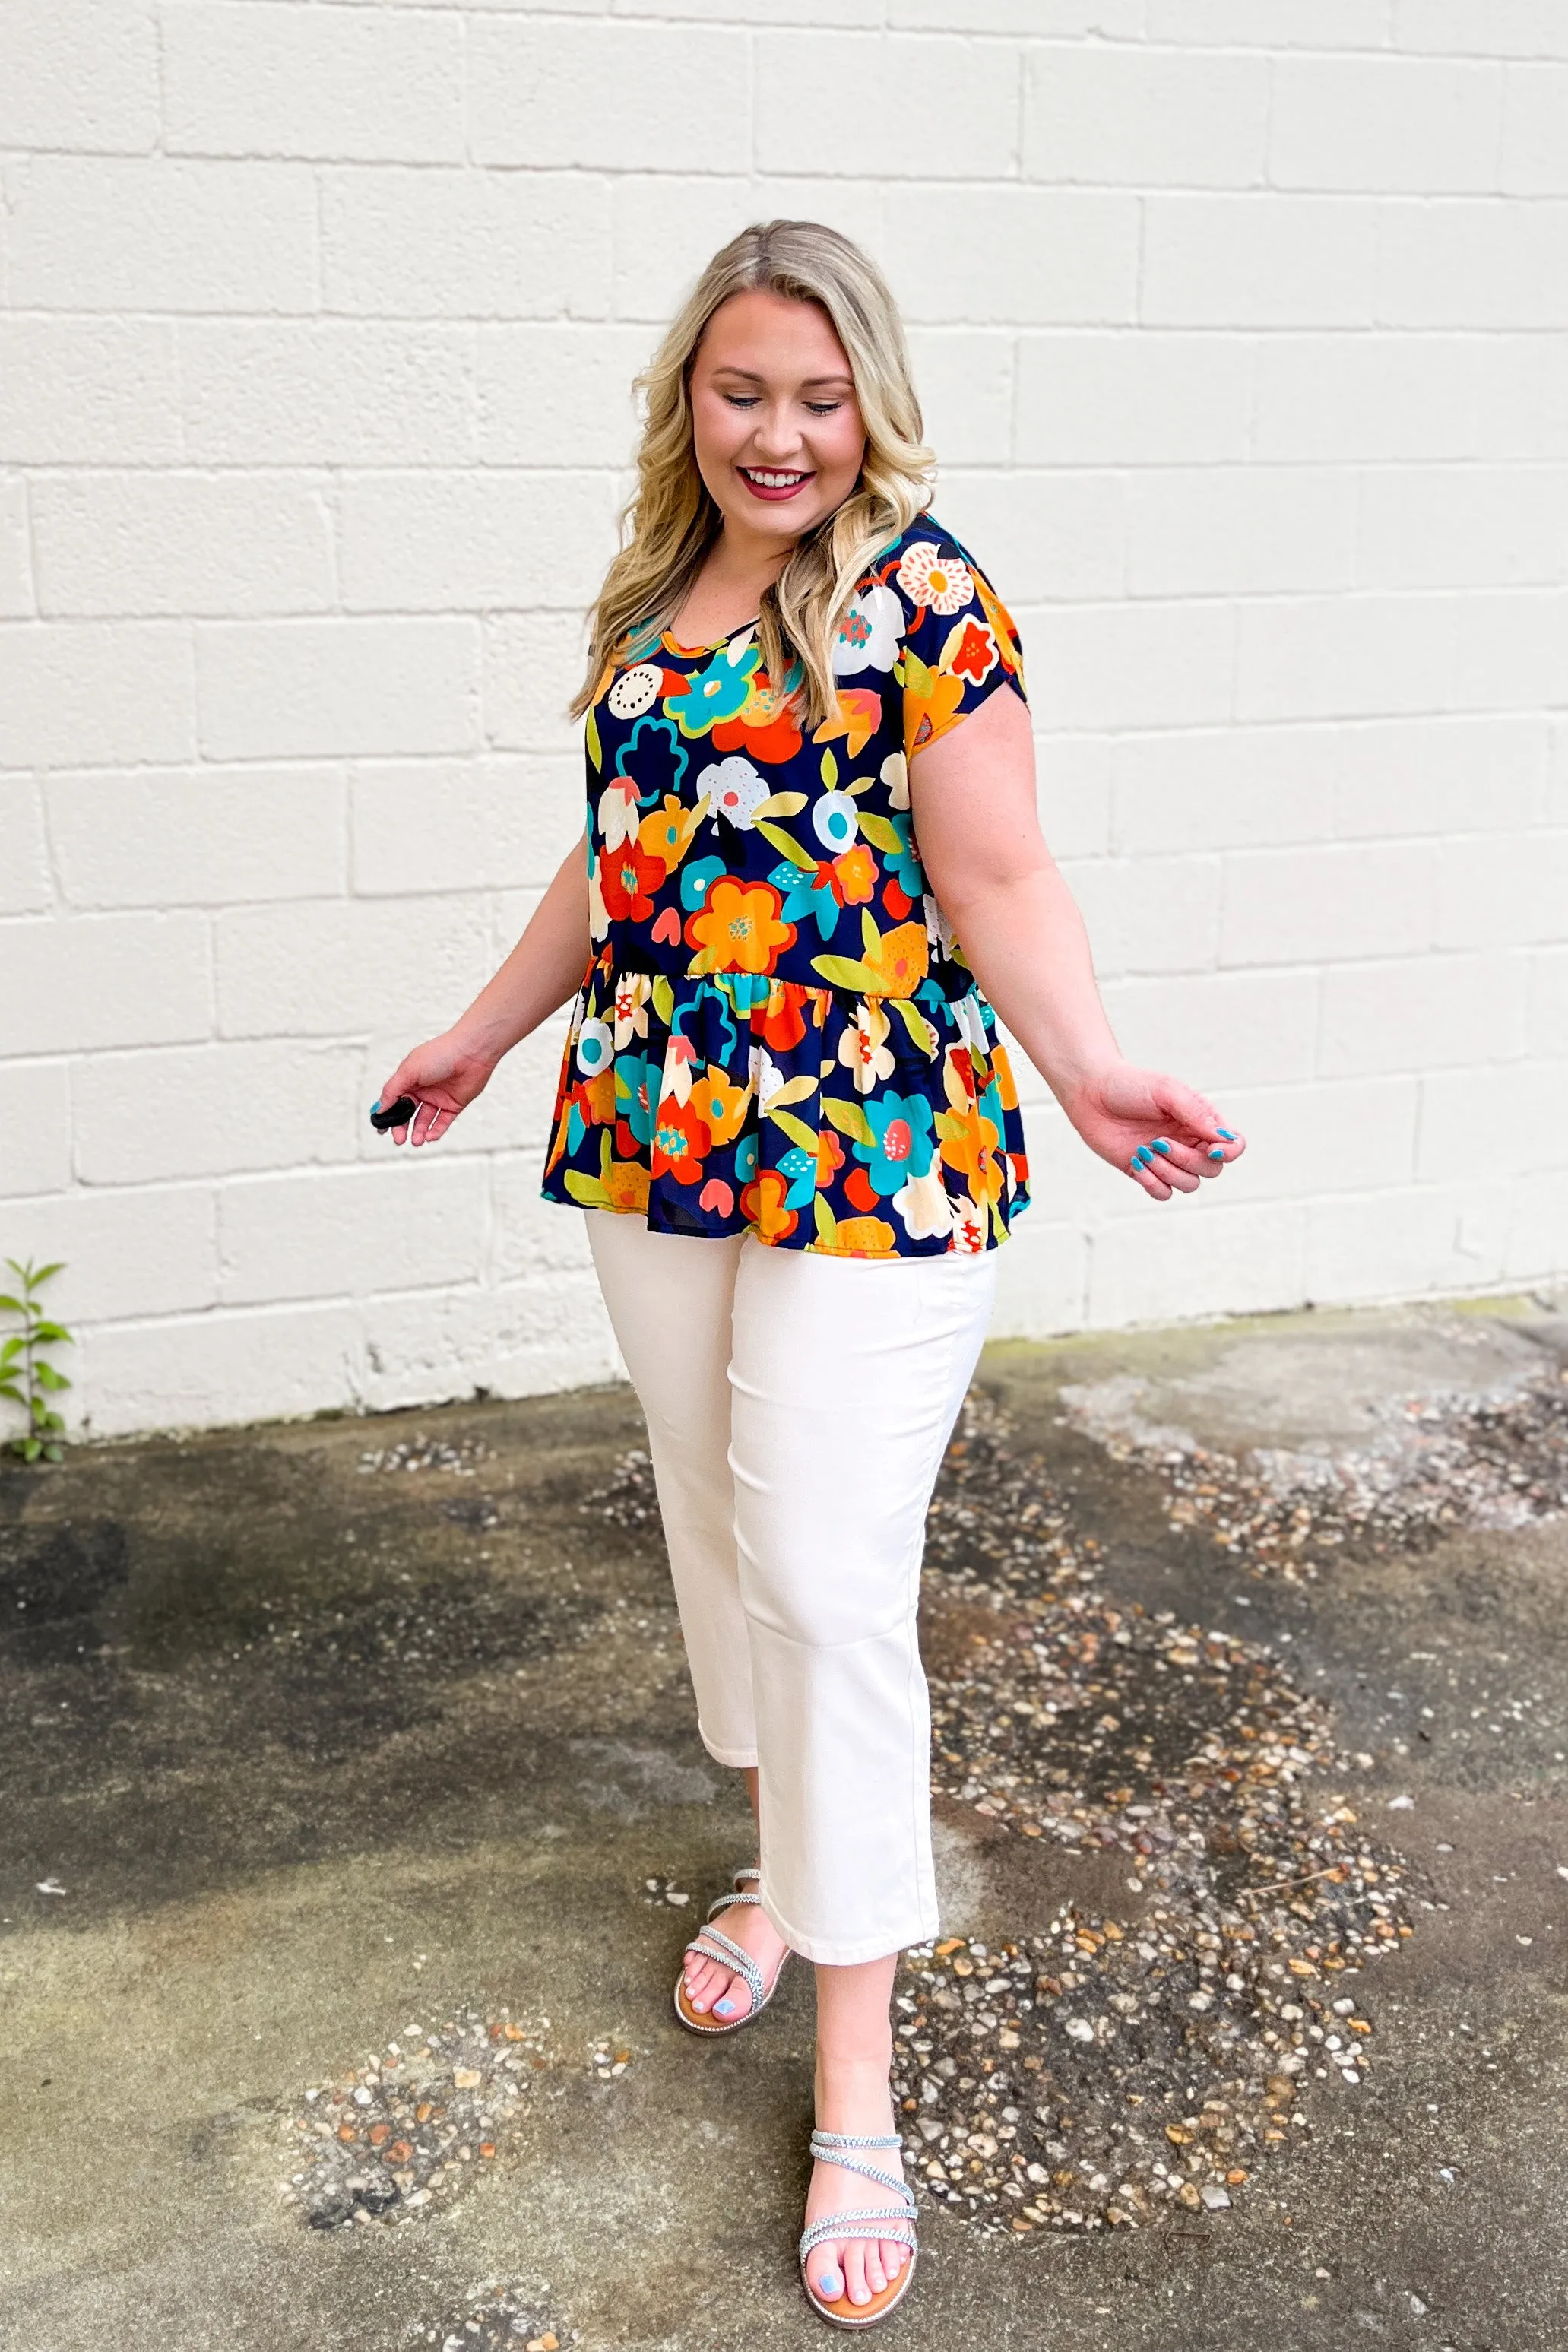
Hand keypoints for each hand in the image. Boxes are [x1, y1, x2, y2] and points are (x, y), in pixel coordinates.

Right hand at [374, 1029, 496, 1145]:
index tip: (381, 1130)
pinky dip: (435, 1131)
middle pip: (408, 1114)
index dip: (388, 1115)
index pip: (394, 1101)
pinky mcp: (454, 1105)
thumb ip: (392, 1091)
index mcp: (409, 1079)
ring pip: (424, 1120)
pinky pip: (442, 1122)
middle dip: (402, 1127)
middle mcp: (423, 1089)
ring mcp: (438, 1098)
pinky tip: (430, 1136)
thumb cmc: (440, 1054)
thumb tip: (379, 1108)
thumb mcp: (408, 1071)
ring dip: (419, 1131)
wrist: (471, 1052)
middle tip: (399, 1139)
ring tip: (416, 1140)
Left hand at [1061, 1062, 1244, 1201]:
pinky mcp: (1145, 1171)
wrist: (1090, 1092)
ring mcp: (1167, 1159)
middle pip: (1212, 1169)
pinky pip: (1163, 1193)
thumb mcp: (1167, 1091)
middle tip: (1159, 1142)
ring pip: (1189, 1185)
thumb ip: (1197, 1114)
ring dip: (1168, 1172)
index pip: (1233, 1146)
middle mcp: (1188, 1142)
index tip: (1211, 1148)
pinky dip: (1153, 1184)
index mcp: (1200, 1121)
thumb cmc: (1130, 1085)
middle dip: (1188, 1161)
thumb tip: (1224, 1139)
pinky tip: (1136, 1162)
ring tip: (1145, 1150)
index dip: (1230, 1152)